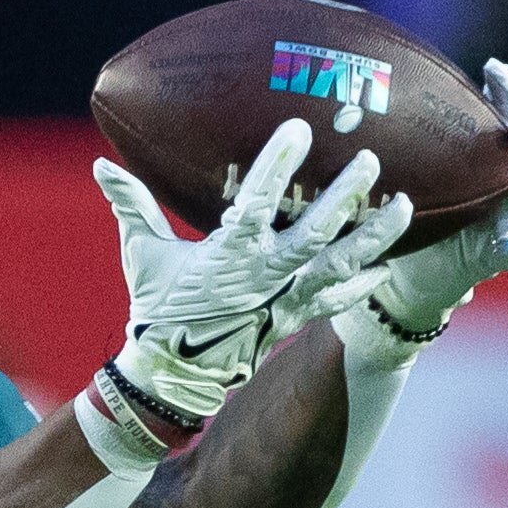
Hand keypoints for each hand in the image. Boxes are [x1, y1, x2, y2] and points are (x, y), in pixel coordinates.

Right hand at [96, 119, 407, 419]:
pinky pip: (338, 301)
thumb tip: (101, 163)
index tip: (299, 129)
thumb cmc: (157, 311)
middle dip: (346, 198)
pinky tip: (391, 265)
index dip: (278, 166)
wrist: (172, 377)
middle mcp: (265, 277)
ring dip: (375, 237)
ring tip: (406, 205)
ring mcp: (285, 300)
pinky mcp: (295, 319)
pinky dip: (364, 285)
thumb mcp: (142, 255)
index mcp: (228, 255)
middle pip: (315, 234)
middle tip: (371, 161)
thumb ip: (130, 205)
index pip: (257, 203)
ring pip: (340, 266)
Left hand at [364, 59, 507, 337]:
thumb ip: (398, 142)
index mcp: (482, 159)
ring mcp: (501, 222)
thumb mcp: (402, 174)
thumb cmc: (402, 214)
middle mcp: (501, 186)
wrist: (399, 277)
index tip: (492, 67)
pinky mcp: (488, 259)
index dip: (507, 90)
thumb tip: (355, 90)